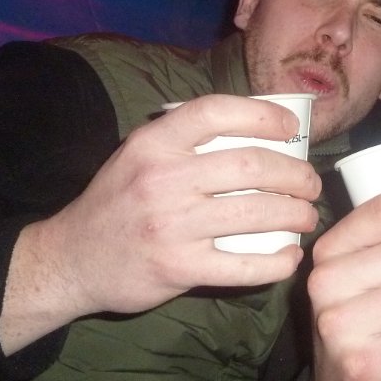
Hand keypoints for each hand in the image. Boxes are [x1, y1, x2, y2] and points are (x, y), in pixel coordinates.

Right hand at [0, 95, 320, 353]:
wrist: (71, 259)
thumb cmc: (118, 200)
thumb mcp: (139, 154)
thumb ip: (187, 140)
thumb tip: (260, 129)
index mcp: (154, 142)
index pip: (216, 112)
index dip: (263, 115)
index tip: (291, 128)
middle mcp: (163, 179)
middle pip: (251, 166)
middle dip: (295, 174)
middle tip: (310, 183)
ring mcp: (171, 226)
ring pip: (256, 213)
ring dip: (296, 214)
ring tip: (307, 216)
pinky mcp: (179, 268)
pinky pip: (243, 265)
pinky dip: (277, 261)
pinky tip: (290, 256)